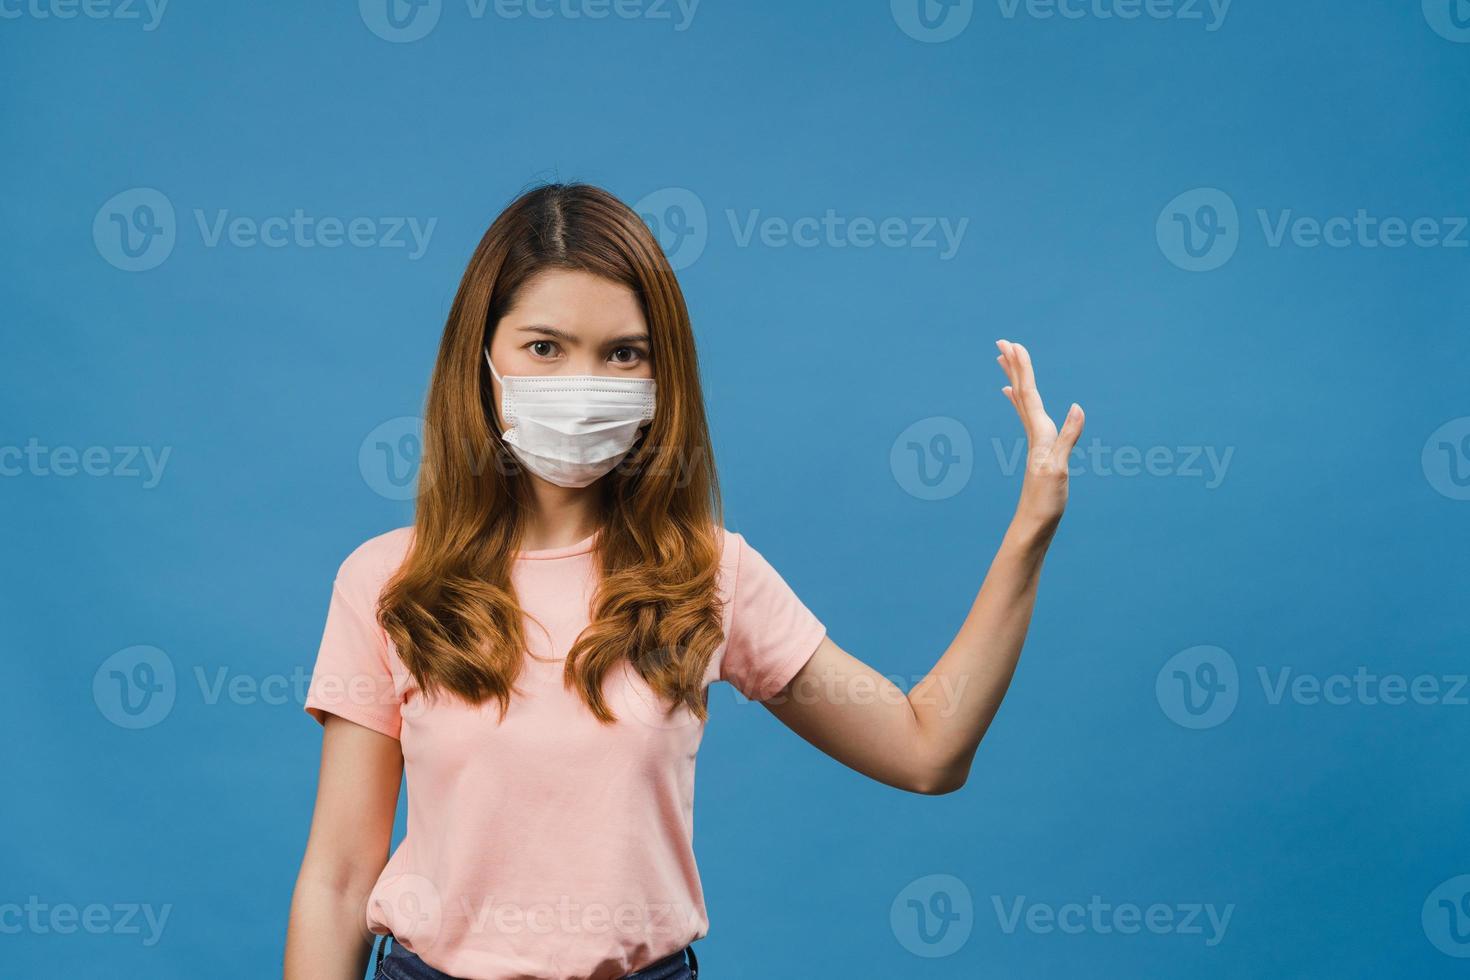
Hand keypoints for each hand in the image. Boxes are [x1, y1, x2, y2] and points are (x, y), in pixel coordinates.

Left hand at [995, 339, 1084, 530]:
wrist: (1033, 527)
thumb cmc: (1046, 502)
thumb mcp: (1058, 469)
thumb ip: (1067, 438)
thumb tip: (1076, 407)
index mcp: (1040, 434)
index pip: (1029, 393)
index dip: (1022, 368)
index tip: (1012, 345)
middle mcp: (1035, 434)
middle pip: (1022, 392)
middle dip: (1013, 367)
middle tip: (1002, 343)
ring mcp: (1035, 443)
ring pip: (1022, 402)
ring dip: (1015, 379)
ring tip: (1005, 362)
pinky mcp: (1038, 452)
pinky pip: (1027, 417)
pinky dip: (1020, 402)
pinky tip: (1013, 397)